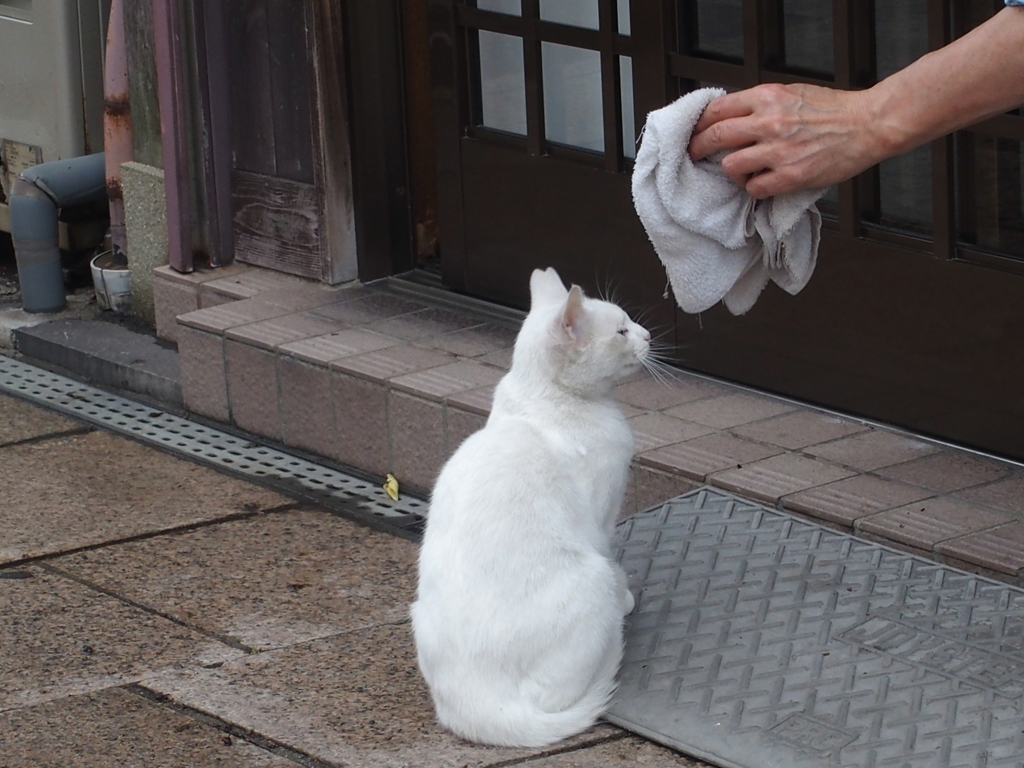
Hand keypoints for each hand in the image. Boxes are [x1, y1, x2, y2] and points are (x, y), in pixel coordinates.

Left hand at [687, 83, 888, 198]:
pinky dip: (754, 188)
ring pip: (730, 166)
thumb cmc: (833, 109)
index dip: (700, 123)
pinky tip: (764, 182)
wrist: (868, 125)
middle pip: (716, 136)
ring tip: (743, 171)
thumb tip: (732, 117)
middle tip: (695, 155)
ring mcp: (778, 150)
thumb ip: (761, 103)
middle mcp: (769, 121)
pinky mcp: (790, 176)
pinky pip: (754, 188)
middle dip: (699, 148)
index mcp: (768, 97)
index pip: (717, 109)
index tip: (694, 132)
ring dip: (732, 171)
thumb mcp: (792, 93)